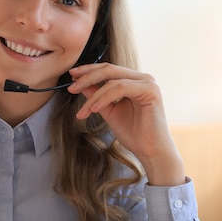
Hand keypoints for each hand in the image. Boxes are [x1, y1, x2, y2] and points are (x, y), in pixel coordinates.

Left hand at [67, 63, 184, 185]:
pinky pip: (121, 88)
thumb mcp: (109, 111)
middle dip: (87, 77)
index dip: (88, 71)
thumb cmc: (133, 134)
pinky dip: (104, 98)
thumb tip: (80, 84)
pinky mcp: (150, 91)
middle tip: (71, 87)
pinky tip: (94, 109)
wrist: (150, 151)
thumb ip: (97, 96)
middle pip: (109, 69)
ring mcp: (147, 83)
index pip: (108, 69)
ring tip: (83, 110)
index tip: (71, 76)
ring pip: (112, 80)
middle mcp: (142, 78)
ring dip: (93, 96)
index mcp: (133, 81)